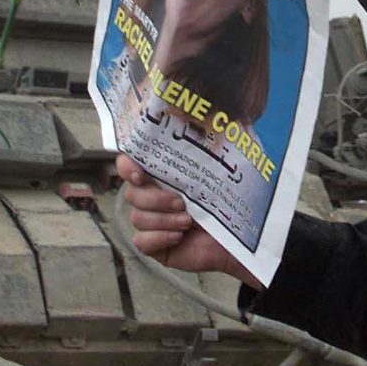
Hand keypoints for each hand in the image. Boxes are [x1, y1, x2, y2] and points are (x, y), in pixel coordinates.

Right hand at [116, 154, 262, 289]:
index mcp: (161, 175)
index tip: (139, 174)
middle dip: (155, 199)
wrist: (240, 237)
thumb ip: (204, 150)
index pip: (129, 165)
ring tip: (187, 222)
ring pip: (137, 218)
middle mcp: (151, 196)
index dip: (126, 167)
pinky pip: (141, 241)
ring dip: (163, 220)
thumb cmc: (229, 202)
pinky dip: (159, 238)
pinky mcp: (154, 244)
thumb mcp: (216, 172)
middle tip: (181, 202)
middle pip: (131, 194)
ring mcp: (151, 221)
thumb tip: (201, 121)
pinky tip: (179, 237)